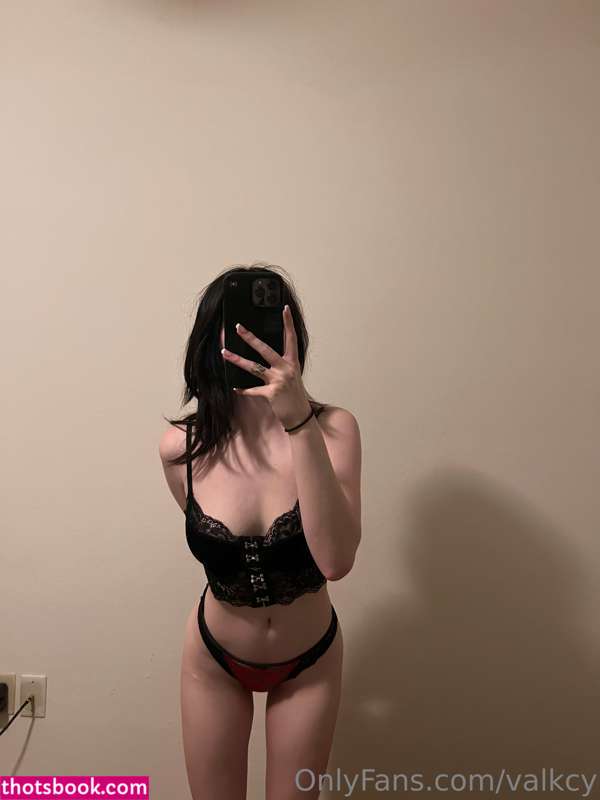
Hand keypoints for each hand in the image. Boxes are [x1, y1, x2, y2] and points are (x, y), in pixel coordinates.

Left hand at [221, 304, 311, 428]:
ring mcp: (278, 380)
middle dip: (250, 338)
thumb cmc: (294, 394)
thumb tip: (266, 354)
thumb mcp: (292, 375)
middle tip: (239, 327)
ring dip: (237, 360)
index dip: (288, 323)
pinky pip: (253, 390)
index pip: (290, 338)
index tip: (284, 308)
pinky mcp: (271, 393)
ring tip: (224, 353)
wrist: (300, 415)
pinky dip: (243, 390)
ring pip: (254, 367)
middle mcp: (286, 369)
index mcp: (292, 362)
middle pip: (265, 349)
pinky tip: (235, 388)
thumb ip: (281, 364)